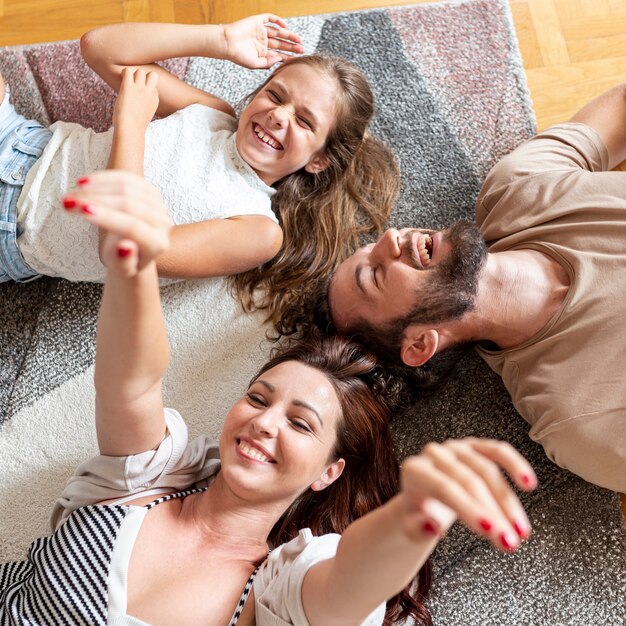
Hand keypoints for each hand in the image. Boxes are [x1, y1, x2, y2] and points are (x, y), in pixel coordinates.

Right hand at [62, 171, 171, 276]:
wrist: (135, 251)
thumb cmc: (124, 261)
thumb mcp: (121, 269)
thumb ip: (123, 262)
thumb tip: (125, 247)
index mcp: (158, 244)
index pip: (132, 227)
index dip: (107, 217)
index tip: (81, 211)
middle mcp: (163, 222)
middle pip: (129, 204)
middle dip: (96, 200)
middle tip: (68, 202)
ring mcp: (158, 204)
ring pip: (127, 187)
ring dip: (96, 188)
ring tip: (72, 194)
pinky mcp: (150, 190)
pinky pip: (126, 177)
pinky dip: (104, 178)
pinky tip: (83, 182)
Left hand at [112, 67, 158, 129]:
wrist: (130, 129)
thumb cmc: (134, 127)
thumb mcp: (144, 116)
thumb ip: (144, 108)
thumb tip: (138, 107)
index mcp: (154, 99)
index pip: (153, 87)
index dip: (145, 89)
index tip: (137, 95)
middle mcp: (149, 92)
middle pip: (152, 75)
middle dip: (144, 77)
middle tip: (134, 85)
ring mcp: (140, 88)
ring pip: (140, 71)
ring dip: (132, 75)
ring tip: (125, 83)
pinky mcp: (129, 87)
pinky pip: (127, 71)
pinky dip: (123, 73)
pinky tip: (120, 81)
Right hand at [222, 14, 303, 68]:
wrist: (226, 43)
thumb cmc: (238, 56)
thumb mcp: (255, 63)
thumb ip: (268, 62)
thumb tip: (280, 58)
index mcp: (263, 52)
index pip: (278, 53)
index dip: (288, 56)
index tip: (296, 59)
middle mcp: (263, 41)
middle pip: (281, 43)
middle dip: (291, 46)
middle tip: (302, 49)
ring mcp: (261, 31)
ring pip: (278, 32)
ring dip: (288, 35)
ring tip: (298, 40)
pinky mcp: (257, 21)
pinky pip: (270, 19)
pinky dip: (277, 20)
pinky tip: (285, 25)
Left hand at [400, 438, 536, 550]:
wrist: (424, 494)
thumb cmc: (419, 511)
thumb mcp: (411, 526)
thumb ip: (417, 528)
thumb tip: (433, 525)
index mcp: (415, 470)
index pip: (444, 488)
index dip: (469, 508)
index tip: (490, 531)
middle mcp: (435, 453)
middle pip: (469, 481)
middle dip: (493, 513)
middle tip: (510, 542)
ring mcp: (456, 447)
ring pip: (487, 470)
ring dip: (508, 502)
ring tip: (522, 531)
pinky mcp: (475, 445)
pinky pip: (498, 451)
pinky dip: (515, 464)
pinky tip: (529, 483)